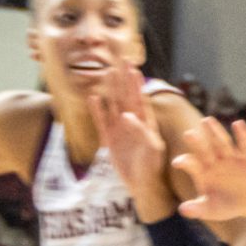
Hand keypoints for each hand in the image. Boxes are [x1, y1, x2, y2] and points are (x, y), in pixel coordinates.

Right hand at [97, 63, 171, 214]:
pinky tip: (93, 97)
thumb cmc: (152, 167)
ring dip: (111, 89)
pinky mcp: (110, 139)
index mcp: (147, 123)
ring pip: (114, 105)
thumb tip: (127, 116)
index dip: (136, 84)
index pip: (140, 99)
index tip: (132, 67)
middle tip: (120, 60)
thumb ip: (142, 132)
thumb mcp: (153, 150)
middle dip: (123, 79)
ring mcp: (120, 130)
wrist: (142, 185)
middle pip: (126, 96)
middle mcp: (133, 123)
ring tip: (107, 72)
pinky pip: (102, 121)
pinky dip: (97, 110)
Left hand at [172, 120, 245, 223]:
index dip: (185, 162)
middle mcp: (214, 161)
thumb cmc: (228, 205)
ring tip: (207, 120)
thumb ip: (197, 209)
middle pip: (204, 149)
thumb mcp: (212, 210)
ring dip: (215, 132)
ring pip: (222, 142)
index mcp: (202, 172)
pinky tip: (238, 124)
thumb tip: (182, 210)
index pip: (191, 164)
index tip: (177, 163)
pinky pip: (244, 144)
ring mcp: (231, 157)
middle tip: (188, 134)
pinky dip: (242, 134)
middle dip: (197, 142)